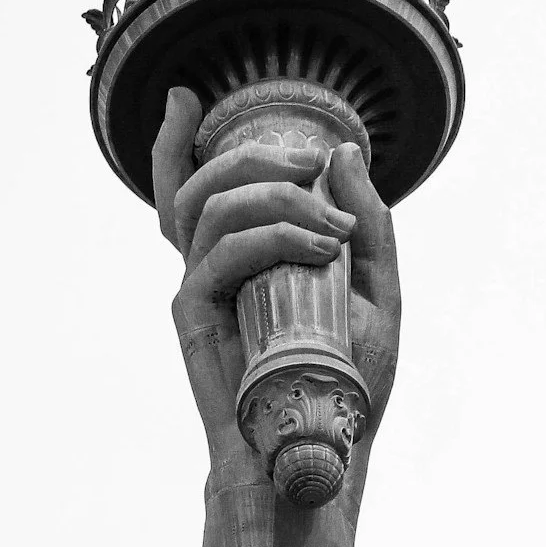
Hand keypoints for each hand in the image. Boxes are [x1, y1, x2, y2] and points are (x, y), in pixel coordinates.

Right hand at [151, 87, 402, 469]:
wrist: (322, 449)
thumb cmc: (346, 382)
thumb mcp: (374, 292)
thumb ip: (367, 225)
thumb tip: (343, 154)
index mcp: (242, 260)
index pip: (191, 190)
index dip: (171, 141)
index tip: (185, 97)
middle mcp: (213, 269)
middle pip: (202, 183)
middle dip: (255, 156)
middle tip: (309, 164)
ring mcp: (200, 290)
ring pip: (209, 207)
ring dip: (272, 197)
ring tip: (329, 225)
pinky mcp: (195, 315)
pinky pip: (217, 254)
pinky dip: (268, 236)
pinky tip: (314, 247)